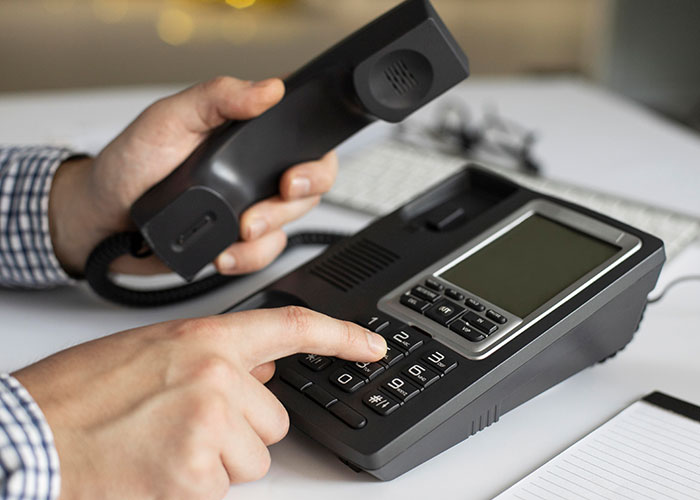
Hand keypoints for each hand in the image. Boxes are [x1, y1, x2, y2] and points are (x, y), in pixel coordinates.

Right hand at [14, 307, 386, 498]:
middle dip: (240, 431)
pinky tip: (157, 471)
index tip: (372, 346)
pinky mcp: (197, 479)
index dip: (341, 335)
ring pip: (253, 459)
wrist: (29, 439)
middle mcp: (215, 378)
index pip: (292, 328)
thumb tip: (260, 365)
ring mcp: (209, 428)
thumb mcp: (152, 351)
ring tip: (164, 449)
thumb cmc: (79, 396)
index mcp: (204, 340)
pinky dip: (197, 488)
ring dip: (218, 463)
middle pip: (273, 421)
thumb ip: (212, 354)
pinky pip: (224, 490)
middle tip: (183, 429)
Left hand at [49, 76, 337, 275]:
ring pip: (289, 225)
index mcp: (245, 135)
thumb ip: (217, 98)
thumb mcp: (169, 118)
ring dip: (270, 232)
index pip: (302, 139)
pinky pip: (263, 255)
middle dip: (294, 201)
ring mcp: (248, 208)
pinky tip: (225, 255)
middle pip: (307, 187)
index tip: (295, 171)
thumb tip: (268, 89)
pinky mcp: (236, 242)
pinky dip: (249, 259)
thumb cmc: (131, 165)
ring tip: (238, 232)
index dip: (315, 156)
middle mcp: (253, 172)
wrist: (102, 222)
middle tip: (270, 203)